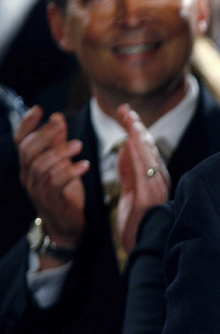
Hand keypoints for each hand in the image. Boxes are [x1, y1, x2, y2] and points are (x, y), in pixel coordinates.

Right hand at [16, 106, 88, 253]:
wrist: (66, 223)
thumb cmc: (64, 190)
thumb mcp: (62, 163)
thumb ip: (58, 141)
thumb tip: (57, 117)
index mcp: (29, 164)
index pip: (21, 141)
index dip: (27, 124)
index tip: (39, 110)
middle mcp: (28, 175)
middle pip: (28, 151)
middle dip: (44, 135)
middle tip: (61, 125)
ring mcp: (37, 188)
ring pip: (41, 166)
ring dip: (60, 153)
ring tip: (78, 145)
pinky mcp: (50, 200)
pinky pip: (56, 183)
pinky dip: (70, 172)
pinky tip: (84, 165)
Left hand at [115, 104, 169, 252]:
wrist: (146, 248)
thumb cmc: (138, 224)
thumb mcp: (129, 193)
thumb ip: (128, 171)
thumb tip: (125, 148)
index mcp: (156, 178)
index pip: (146, 149)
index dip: (136, 131)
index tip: (126, 115)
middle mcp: (160, 179)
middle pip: (148, 147)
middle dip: (136, 126)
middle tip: (125, 109)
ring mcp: (157, 186)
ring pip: (148, 154)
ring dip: (137, 133)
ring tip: (128, 117)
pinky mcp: (150, 194)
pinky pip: (144, 168)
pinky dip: (138, 152)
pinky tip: (132, 139)